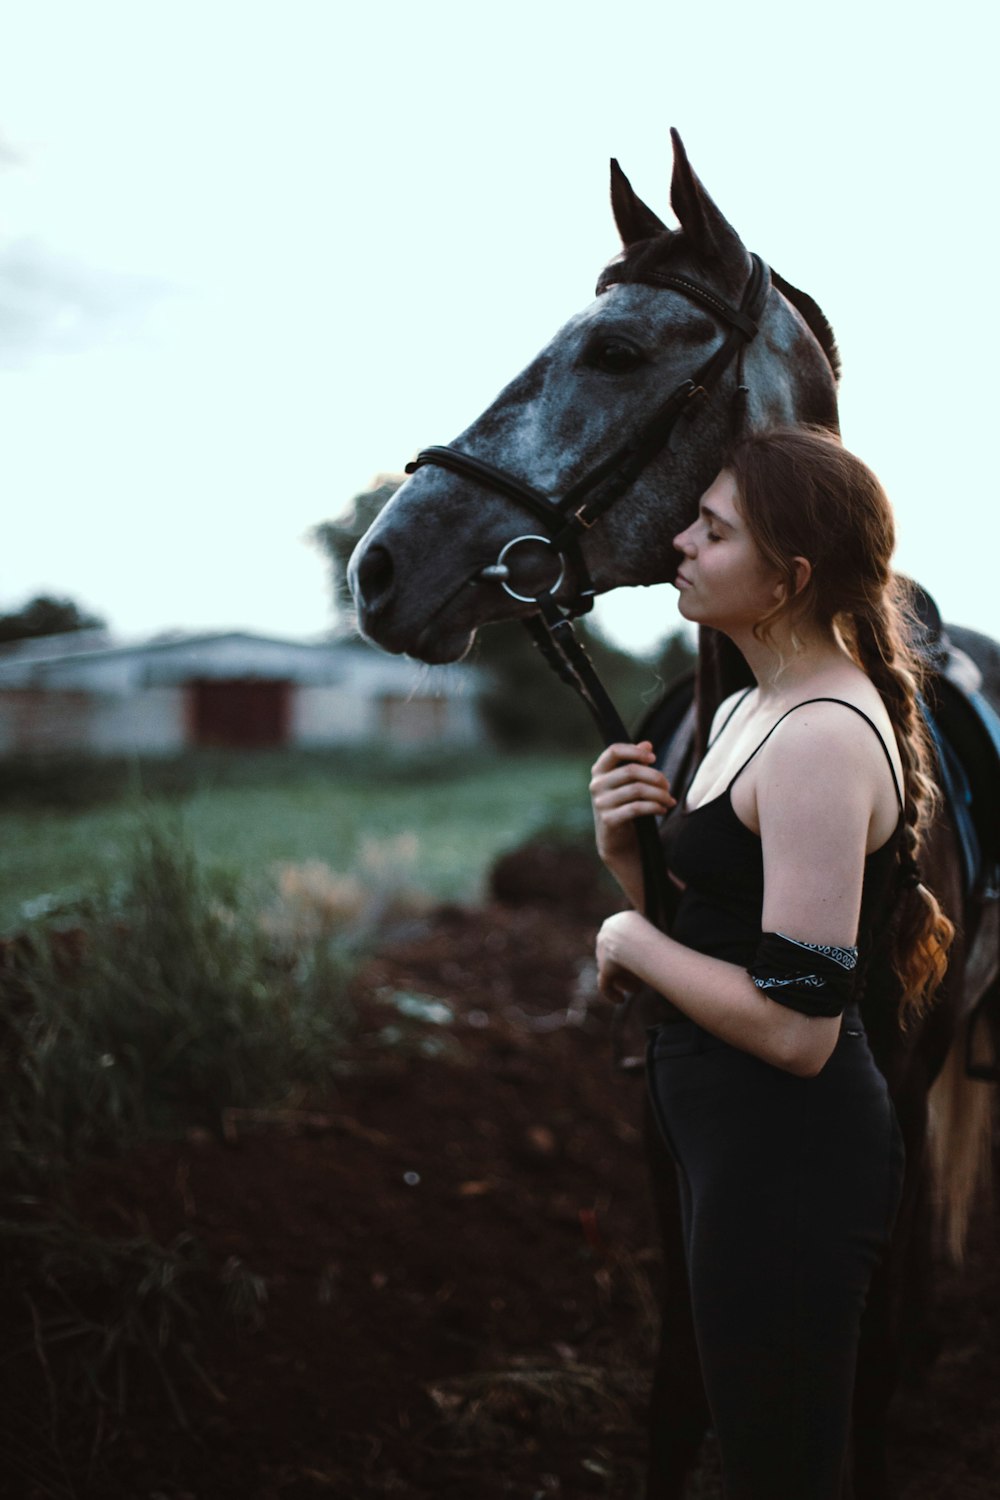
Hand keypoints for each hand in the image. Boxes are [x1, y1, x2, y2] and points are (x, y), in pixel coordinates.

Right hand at [589, 741, 675, 873]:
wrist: (616, 839)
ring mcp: (600, 803)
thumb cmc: (624, 805)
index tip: (653, 758)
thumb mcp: (628, 782)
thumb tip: (647, 744)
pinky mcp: (609, 819)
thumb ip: (636, 762)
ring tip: (669, 799)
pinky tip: (663, 809)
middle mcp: (596, 785)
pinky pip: (637, 808)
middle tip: (668, 785)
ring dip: (659, 794)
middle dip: (655, 776)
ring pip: (637, 790)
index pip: (614, 750)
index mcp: (599, 771)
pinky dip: (654, 807)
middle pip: (631, 771)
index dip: (635, 751)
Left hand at [596, 910, 645, 1004]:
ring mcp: (602, 954)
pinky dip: (612, 993)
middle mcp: (603, 936)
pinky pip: (605, 985)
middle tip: (641, 976)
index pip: (617, 938)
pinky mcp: (605, 970)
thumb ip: (647, 930)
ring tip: (638, 988)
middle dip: (627, 968)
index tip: (640, 959)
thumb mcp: (648, 924)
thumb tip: (651, 938)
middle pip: (613, 955)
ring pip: (611, 971)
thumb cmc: (651, 932)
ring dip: (625, 981)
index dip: (629, 951)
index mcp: (612, 923)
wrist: (638, 939)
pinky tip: (621, 1000)